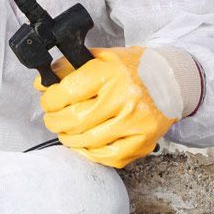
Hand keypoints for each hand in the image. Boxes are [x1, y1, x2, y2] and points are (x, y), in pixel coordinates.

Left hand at [34, 46, 183, 167]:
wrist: (172, 80)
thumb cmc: (134, 68)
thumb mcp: (102, 57)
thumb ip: (71, 67)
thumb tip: (42, 82)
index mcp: (111, 72)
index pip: (67, 92)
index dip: (49, 100)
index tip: (47, 101)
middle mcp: (124, 97)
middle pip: (74, 120)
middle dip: (54, 121)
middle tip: (52, 118)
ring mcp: (134, 122)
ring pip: (88, 141)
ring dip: (69, 138)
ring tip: (66, 131)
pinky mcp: (143, 141)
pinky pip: (108, 157)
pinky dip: (91, 153)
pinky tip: (85, 144)